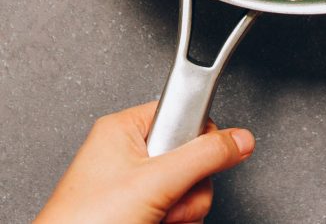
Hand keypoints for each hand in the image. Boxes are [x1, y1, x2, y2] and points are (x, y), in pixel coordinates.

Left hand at [34, 102, 253, 223]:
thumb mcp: (156, 181)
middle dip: (186, 187)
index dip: (196, 136)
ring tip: (156, 220)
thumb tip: (239, 139)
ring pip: (184, 188)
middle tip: (167, 200)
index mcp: (124, 128)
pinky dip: (172, 222)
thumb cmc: (86, 221)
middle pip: (188, 157)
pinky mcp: (135, 213)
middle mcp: (126, 153)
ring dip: (180, 211)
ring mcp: (130, 186)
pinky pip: (174, 210)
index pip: (181, 113)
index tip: (201, 155)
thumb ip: (204, 156)